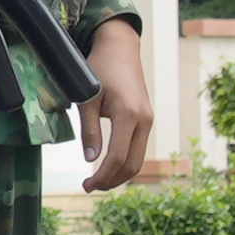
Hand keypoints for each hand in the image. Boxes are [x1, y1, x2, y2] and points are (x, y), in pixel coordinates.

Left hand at [80, 21, 155, 190]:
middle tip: (89, 187)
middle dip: (112, 181)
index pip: (118, 157)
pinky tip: (109, 166)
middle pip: (132, 164)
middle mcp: (144, 120)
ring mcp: (148, 120)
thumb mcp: (88, 99)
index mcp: (129, 114)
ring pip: (138, 159)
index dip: (102, 176)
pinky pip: (138, 148)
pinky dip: (125, 162)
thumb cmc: (100, 69)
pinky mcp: (146, 119)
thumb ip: (90, 130)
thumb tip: (91, 160)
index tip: (86, 186)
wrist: (119, 48)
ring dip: (119, 174)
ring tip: (97, 181)